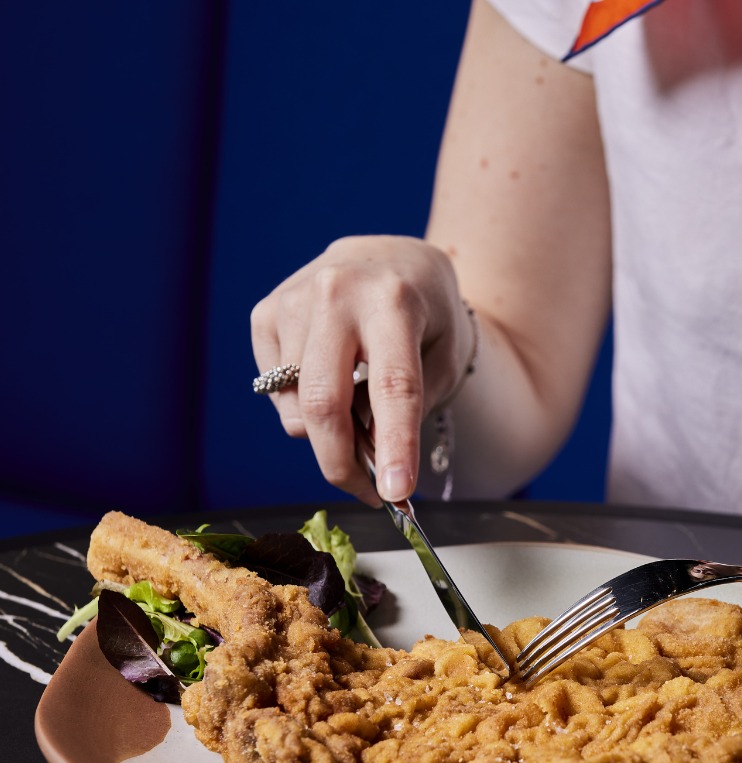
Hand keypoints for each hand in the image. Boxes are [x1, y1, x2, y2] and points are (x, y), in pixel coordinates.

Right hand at [250, 235, 476, 506]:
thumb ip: (411, 408)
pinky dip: (303, 406)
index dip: (394, 446)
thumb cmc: (427, 316)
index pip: (393, 386)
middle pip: (324, 404)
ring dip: (328, 432)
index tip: (395, 493)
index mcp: (394, 300)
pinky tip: (329, 378)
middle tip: (368, 492)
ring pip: (298, 407)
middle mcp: (337, 292)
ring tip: (358, 406)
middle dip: (342, 464)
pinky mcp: (266, 313)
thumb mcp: (444, 357)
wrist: (394, 259)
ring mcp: (293, 300)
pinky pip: (277, 393)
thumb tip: (365, 464)